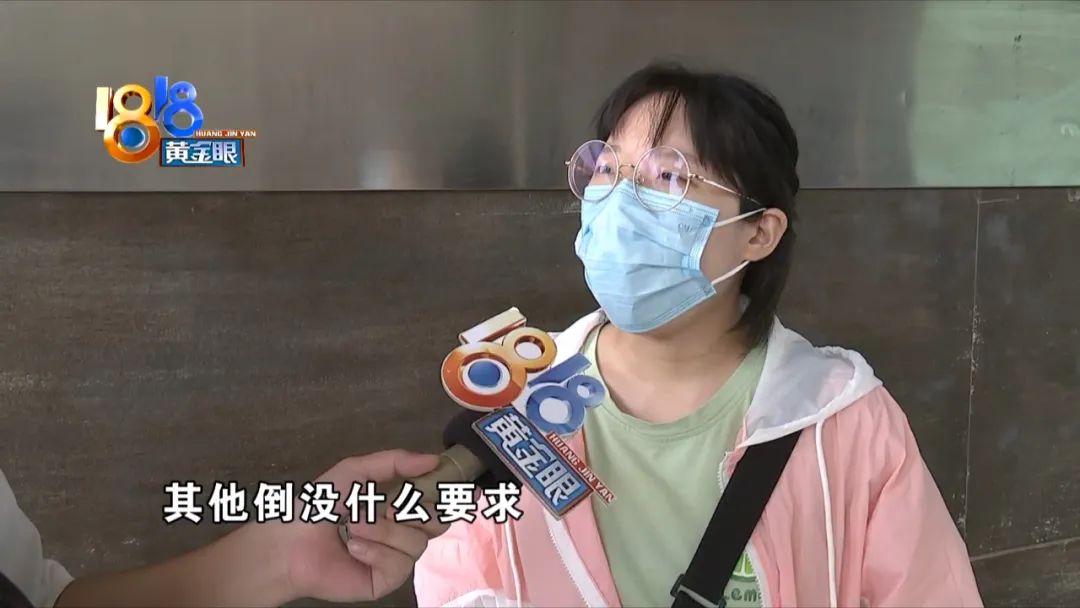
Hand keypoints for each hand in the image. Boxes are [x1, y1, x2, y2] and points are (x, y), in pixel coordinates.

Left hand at [278, 450, 450, 602]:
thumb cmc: (318, 505)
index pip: (437, 502)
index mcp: (398, 506)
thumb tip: (433, 459)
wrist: (291, 542)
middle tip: (388, 507)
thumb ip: (395, 461)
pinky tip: (355, 548)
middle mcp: (402, 533)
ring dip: (384, 530)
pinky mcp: (385, 581)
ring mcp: (395, 559)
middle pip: (438, 524)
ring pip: (417, 543)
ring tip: (354, 526)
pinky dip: (377, 551)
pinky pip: (399, 565)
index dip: (441, 494)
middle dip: (415, 511)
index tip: (436, 485)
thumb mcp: (356, 471)